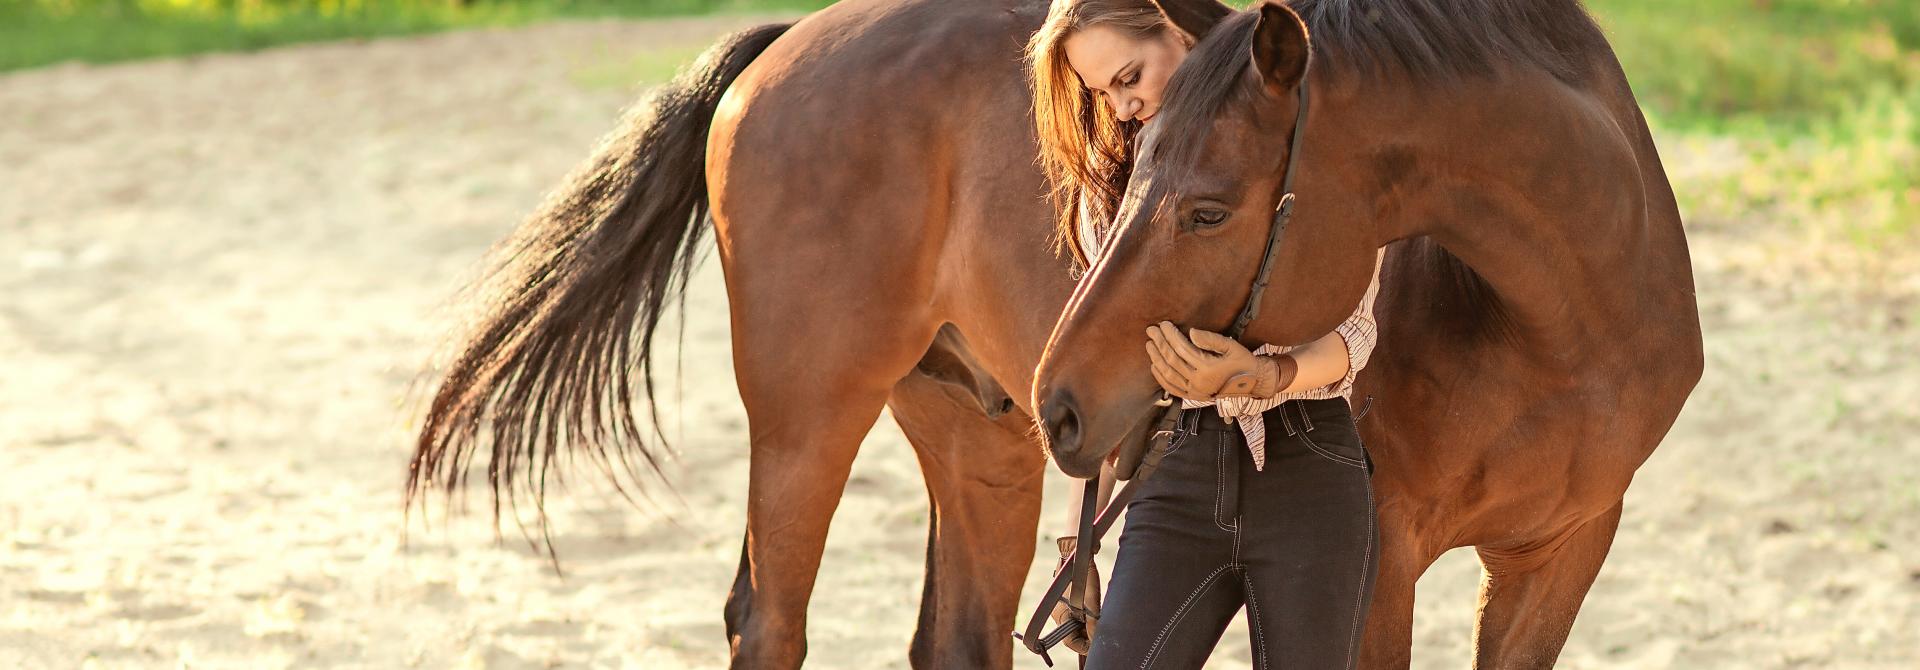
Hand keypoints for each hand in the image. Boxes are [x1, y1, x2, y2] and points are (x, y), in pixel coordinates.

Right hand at [1049, 535, 1100, 653]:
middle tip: (1102, 637)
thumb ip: (1093, 624)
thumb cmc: (1082, 576)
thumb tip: (1097, 639)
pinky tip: (1096, 616)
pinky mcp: (1070, 601)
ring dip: (1089, 629)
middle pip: (1074, 635)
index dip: (1086, 647)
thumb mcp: (1091, 603)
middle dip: (1088, 638)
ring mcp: (1064, 608)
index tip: (1098, 647)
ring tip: (1101, 626)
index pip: (1071, 642)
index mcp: (1059, 617)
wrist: (1077, 553)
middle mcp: (1058, 614)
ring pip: (1077, 626)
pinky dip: (1088, 619)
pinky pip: (1078, 617)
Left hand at [1145, 322, 1294, 400]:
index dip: (1170, 335)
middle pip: (1172, 360)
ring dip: (1156, 359)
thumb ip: (1210, 339)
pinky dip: (1160, 378)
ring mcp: (1194, 391)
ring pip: (1168, 374)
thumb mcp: (1231, 346)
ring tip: (1150, 345)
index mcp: (1208, 368)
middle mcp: (1199, 382)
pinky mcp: (1193, 397)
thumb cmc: (1242, 361)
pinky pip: (1172, 388)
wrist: (1253, 382)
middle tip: (1151, 330)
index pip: (1182, 348)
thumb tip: (1191, 332)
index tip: (1163, 324)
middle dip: (1159, 343)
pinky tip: (1154, 366)